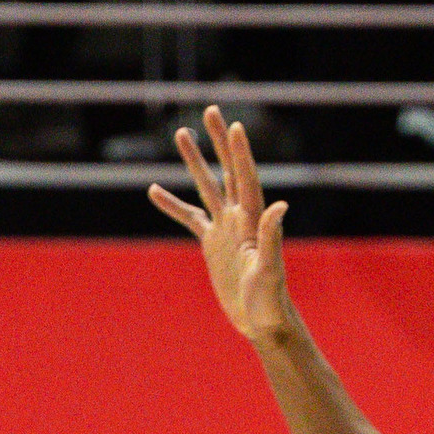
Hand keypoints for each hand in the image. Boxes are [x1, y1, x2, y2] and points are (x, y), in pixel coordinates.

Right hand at [148, 105, 295, 346]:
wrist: (263, 322)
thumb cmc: (272, 301)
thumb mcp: (270, 270)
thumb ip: (272, 238)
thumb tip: (280, 206)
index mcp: (253, 220)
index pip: (245, 178)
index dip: (240, 152)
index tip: (233, 125)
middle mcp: (239, 218)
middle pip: (227, 170)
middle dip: (218, 141)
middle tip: (210, 110)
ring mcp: (225, 229)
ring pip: (206, 187)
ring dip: (194, 161)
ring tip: (180, 133)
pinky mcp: (213, 244)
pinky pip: (190, 218)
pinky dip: (172, 205)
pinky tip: (153, 190)